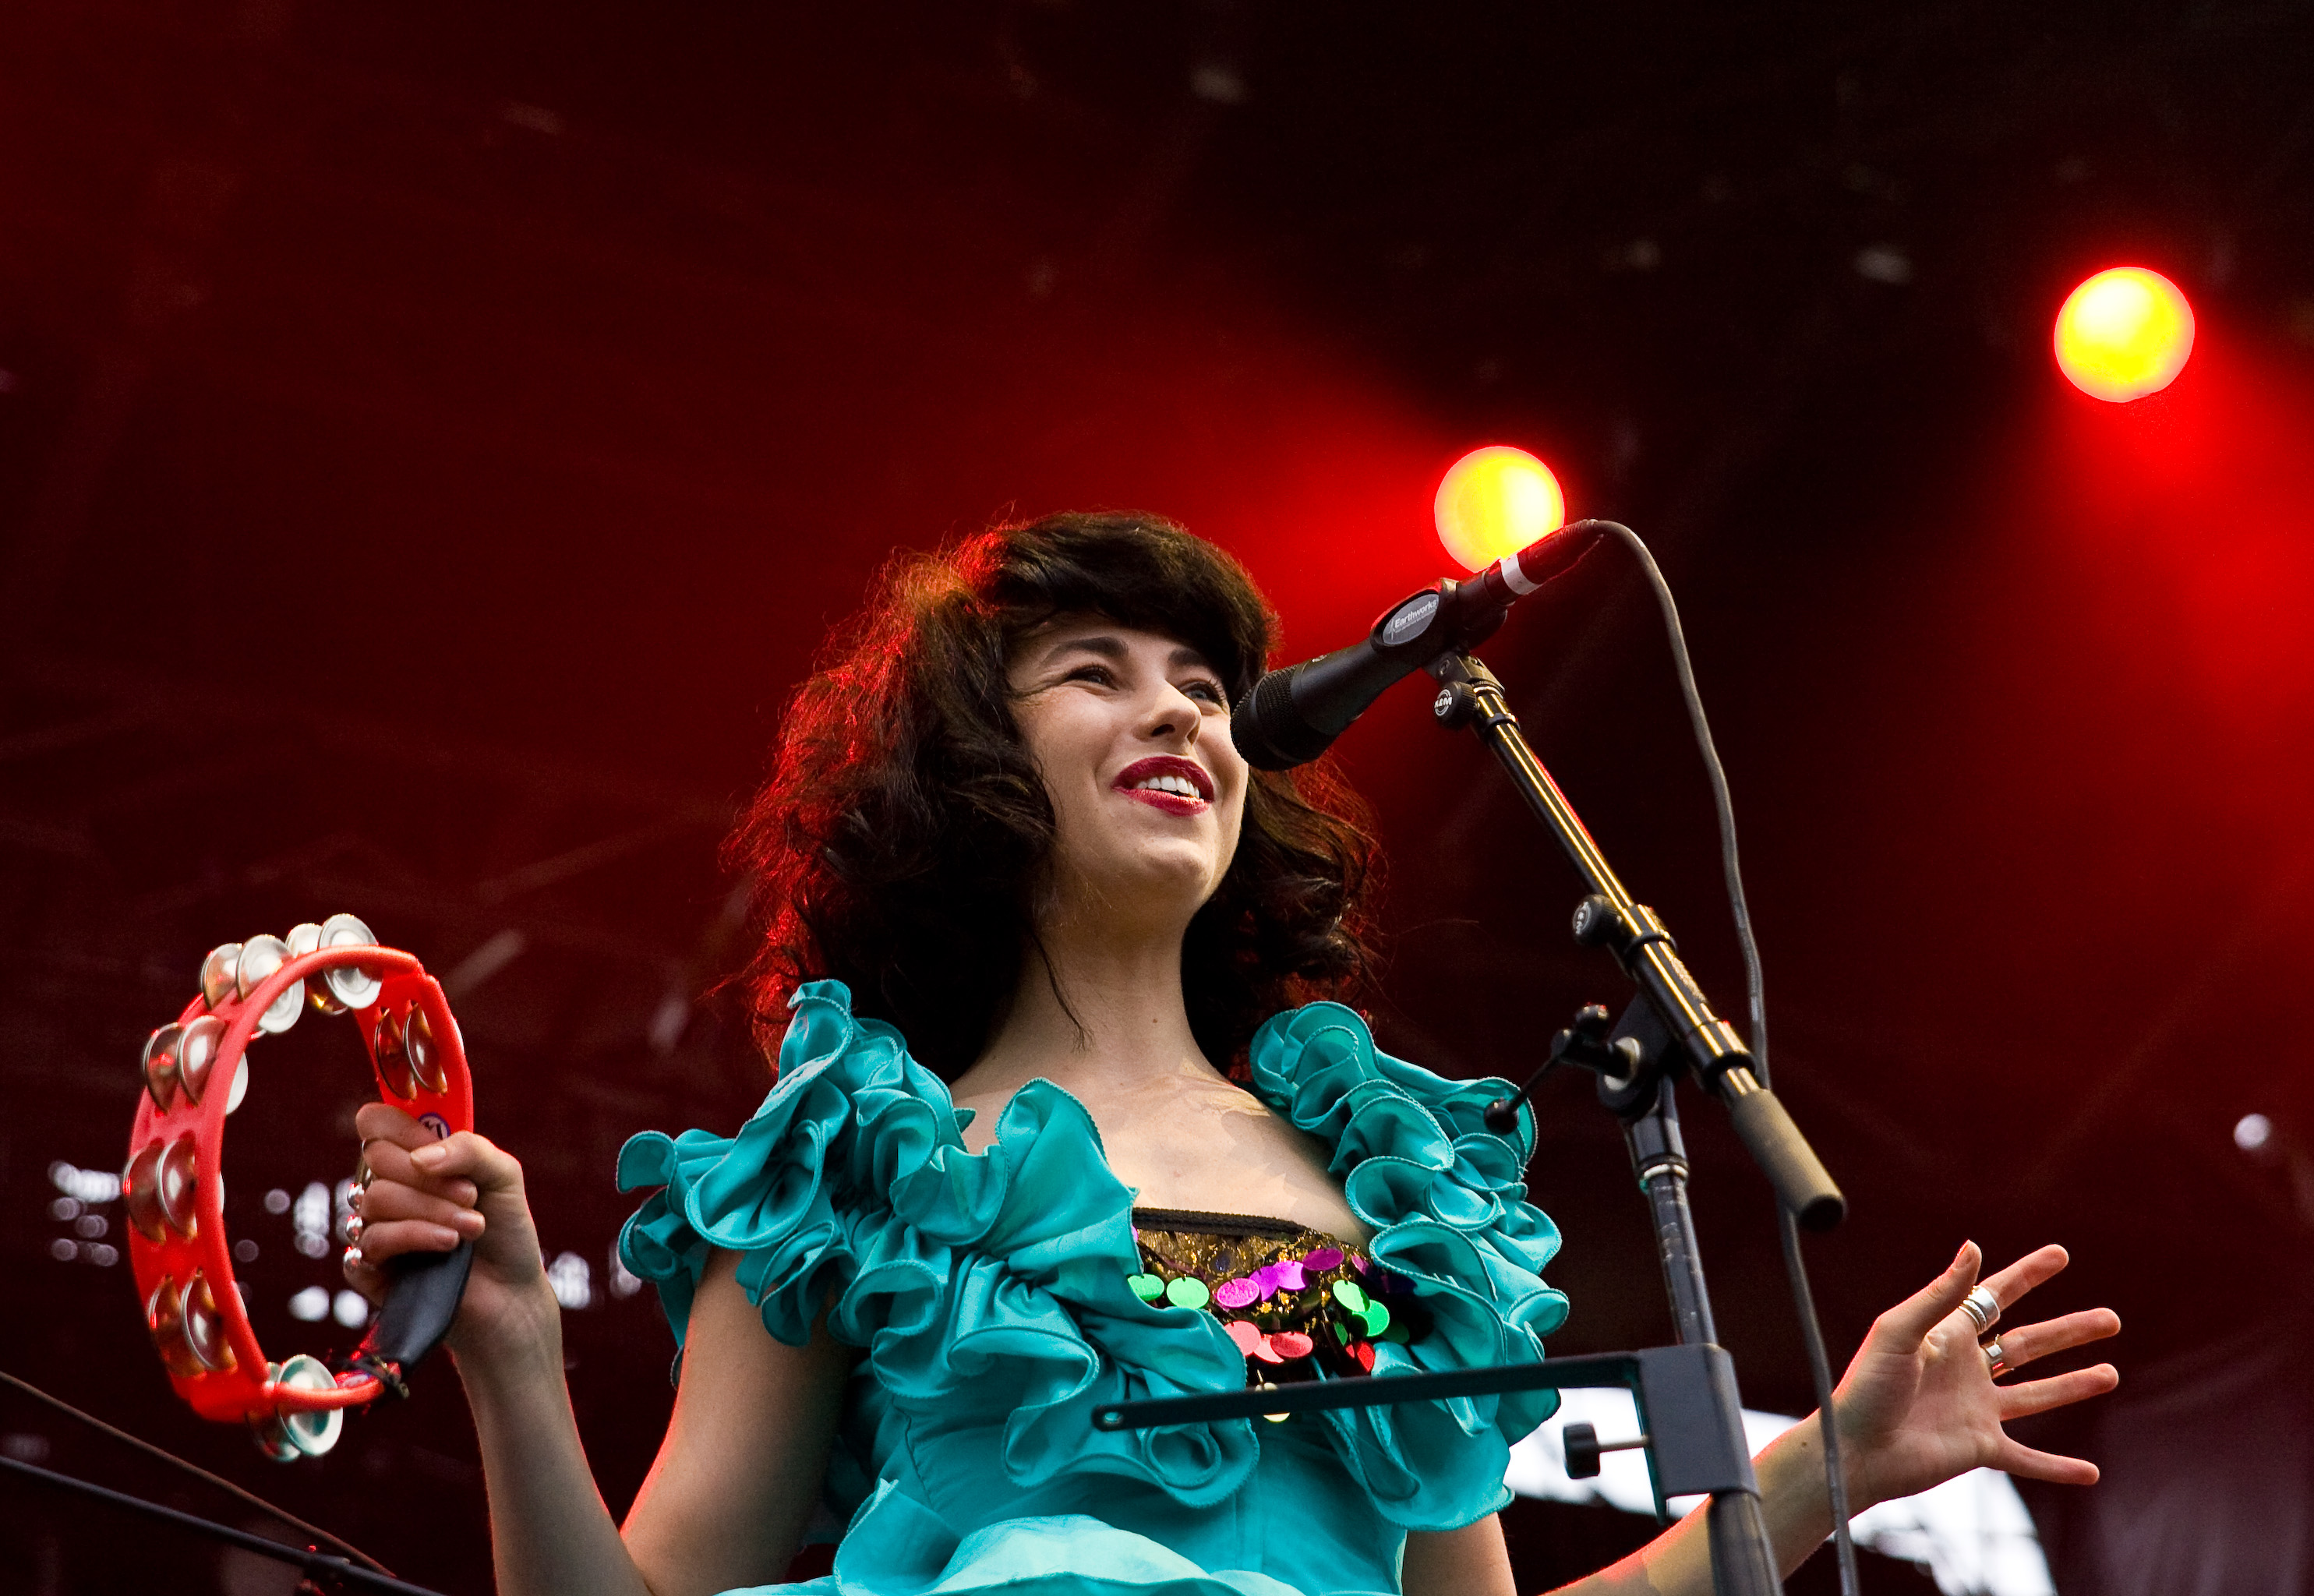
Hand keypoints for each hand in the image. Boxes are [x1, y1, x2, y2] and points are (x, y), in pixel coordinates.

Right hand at [344, 1103, 557, 1369]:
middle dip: (431, 1179)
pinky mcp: (368, 1268)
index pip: (374, 1122)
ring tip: (471, 1228)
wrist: (511, 1292)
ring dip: (432, 1212)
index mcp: (411, 1156)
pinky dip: (412, 1240)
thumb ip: (469, 1149)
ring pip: (374, 1201)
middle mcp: (386, 1187)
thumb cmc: (505, 1229)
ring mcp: (374, 1226)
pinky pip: (366, 1245)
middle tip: (472, 1197)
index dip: (401, 1129)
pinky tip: (445, 1247)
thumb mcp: (503, 1175)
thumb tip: (420, 1158)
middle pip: (376, 1159)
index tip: (437, 1150)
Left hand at [1830, 1241, 2118, 1507]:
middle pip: (2028, 1344)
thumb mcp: (1899, 1332)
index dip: (2027, 1276)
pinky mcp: (1979, 1448)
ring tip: (2111, 1373)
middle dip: (2069, 1331)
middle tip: (2111, 1318)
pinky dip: (2058, 1468)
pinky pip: (2027, 1459)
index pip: (1994, 1297)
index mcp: (1946, 1336)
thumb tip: (1973, 1246)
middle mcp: (1966, 1369)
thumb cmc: (1866, 1387)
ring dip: (2074, 1385)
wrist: (1855, 1450)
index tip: (2060, 1255)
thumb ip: (1939, 1295)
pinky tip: (2090, 1473)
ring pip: (2037, 1395)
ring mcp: (1976, 1409)